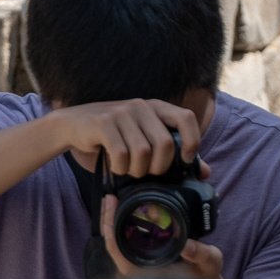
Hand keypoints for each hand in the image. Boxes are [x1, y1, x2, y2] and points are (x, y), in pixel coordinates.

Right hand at [51, 97, 202, 177]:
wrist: (74, 125)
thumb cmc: (115, 136)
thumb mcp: (145, 141)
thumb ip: (174, 155)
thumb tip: (205, 172)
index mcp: (156, 107)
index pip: (187, 118)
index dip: (192, 141)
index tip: (184, 160)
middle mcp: (141, 106)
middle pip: (165, 143)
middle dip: (160, 167)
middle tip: (148, 173)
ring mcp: (122, 112)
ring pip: (143, 152)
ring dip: (137, 170)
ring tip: (130, 171)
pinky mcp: (103, 123)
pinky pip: (122, 154)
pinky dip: (121, 168)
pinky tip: (116, 167)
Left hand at [98, 194, 223, 278]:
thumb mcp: (209, 266)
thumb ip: (202, 255)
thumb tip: (187, 246)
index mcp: (148, 274)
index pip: (119, 250)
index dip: (112, 228)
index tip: (112, 205)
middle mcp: (138, 271)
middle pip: (112, 243)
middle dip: (107, 219)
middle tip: (109, 198)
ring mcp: (137, 266)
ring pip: (116, 243)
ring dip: (112, 221)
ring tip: (112, 200)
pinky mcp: (140, 260)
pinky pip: (124, 244)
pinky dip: (120, 227)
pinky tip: (122, 212)